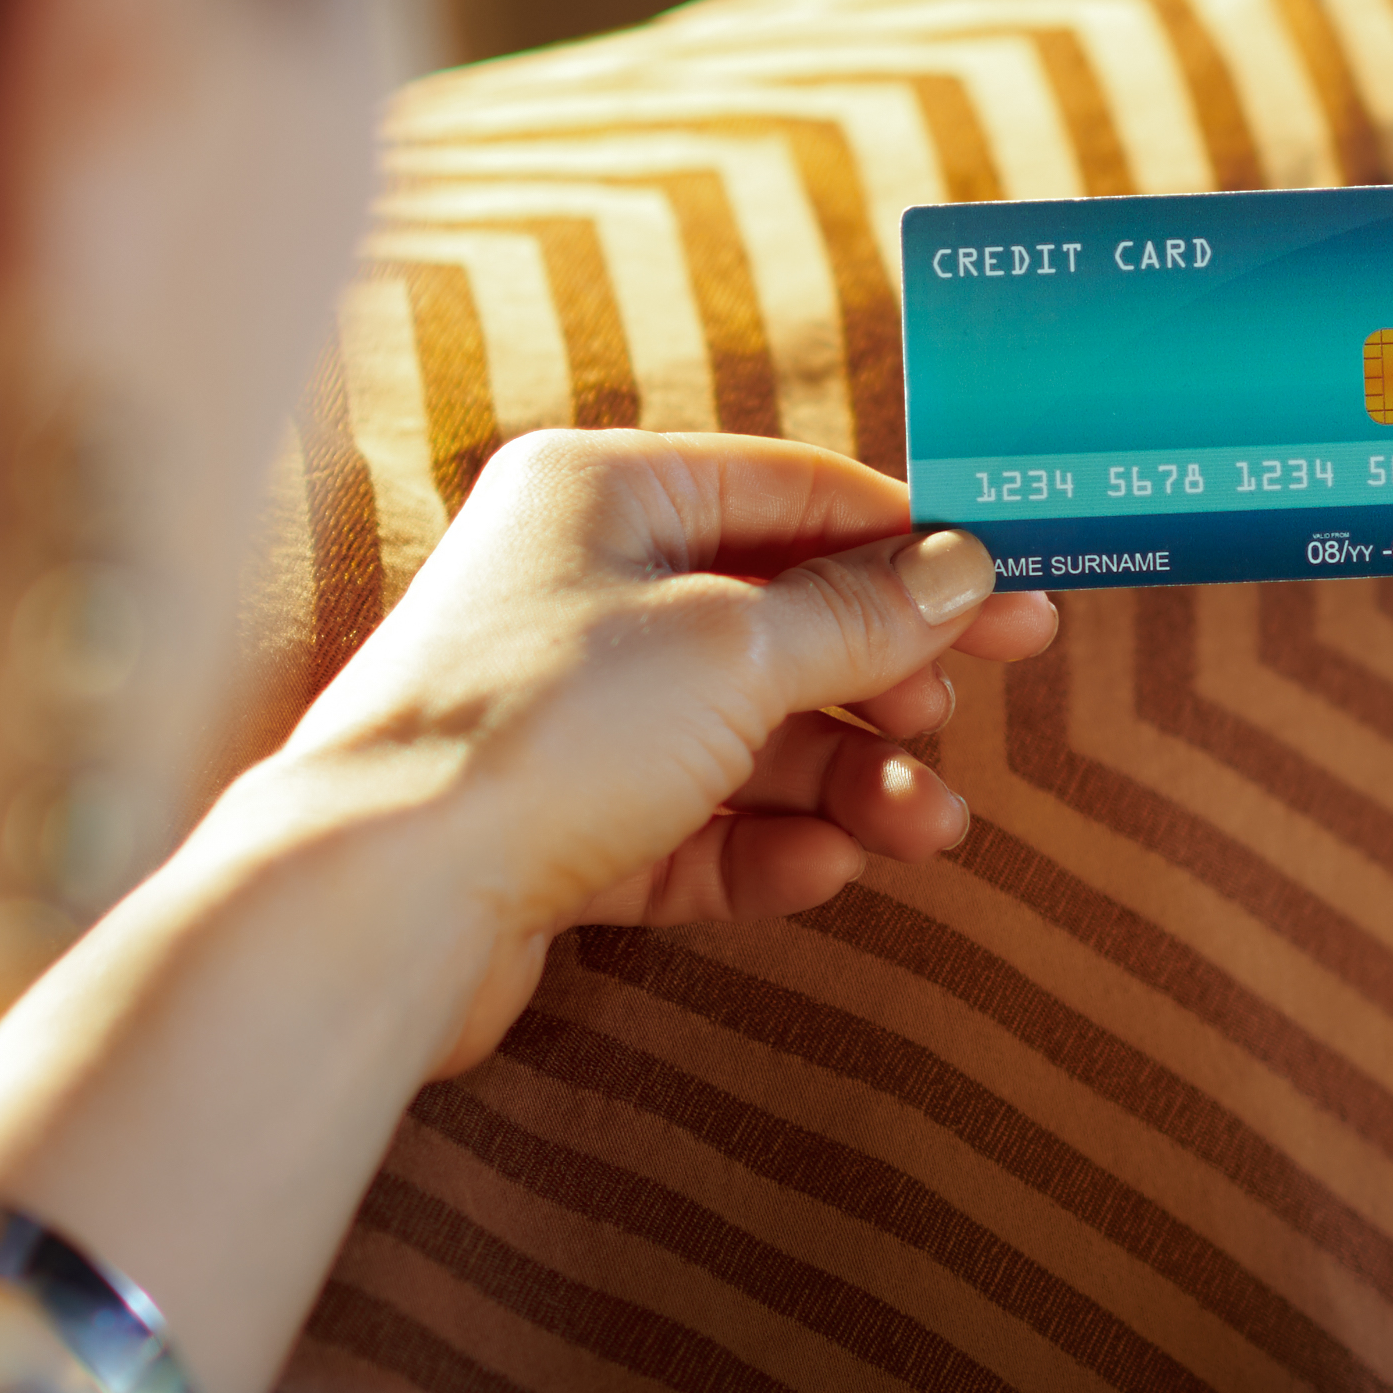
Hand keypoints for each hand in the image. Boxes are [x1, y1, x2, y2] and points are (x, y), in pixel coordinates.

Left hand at [0, 428, 1056, 1392]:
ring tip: (921, 828)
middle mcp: (576, 590)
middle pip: (777, 622)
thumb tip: (962, 572)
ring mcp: (563, 713)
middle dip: (882, 682)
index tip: (1016, 598)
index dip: (914, 548)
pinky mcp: (554, 826)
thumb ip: (862, 614)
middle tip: (959, 721)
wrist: (377, 898)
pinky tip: (824, 871)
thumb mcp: (736, 649)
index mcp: (600, 494)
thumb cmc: (540, 730)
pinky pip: (692, 825)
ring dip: (845, 781)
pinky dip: (765, 846)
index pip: (795, 495)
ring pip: (746, 736)